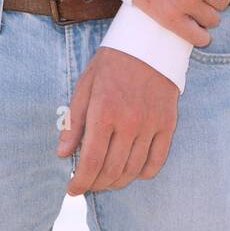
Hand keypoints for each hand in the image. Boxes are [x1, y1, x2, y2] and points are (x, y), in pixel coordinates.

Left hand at [57, 47, 178, 194]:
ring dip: (117, 181)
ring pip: (133, 170)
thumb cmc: (112, 62)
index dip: (80, 182)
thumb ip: (74, 120)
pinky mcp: (167, 124)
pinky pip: (156, 162)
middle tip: (88, 183)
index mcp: (104, 111)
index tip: (72, 189)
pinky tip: (131, 171)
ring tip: (106, 179)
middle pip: (111, 171)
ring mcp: (150, 125)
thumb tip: (62, 152)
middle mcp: (128, 122)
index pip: (91, 162)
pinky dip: (142, 174)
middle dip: (96, 184)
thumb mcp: (85, 84)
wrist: (149, 41)